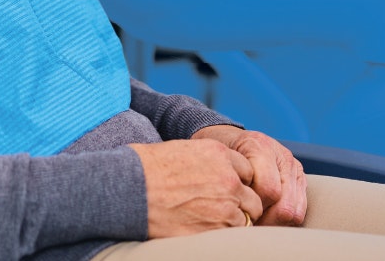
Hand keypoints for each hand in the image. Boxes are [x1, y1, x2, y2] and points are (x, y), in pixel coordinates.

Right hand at [128, 139, 265, 236]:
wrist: (131, 187)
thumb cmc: (149, 167)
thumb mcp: (185, 150)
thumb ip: (210, 161)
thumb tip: (217, 173)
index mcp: (220, 153)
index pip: (248, 171)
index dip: (238, 182)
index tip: (228, 190)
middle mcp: (228, 178)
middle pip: (253, 198)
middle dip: (243, 205)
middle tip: (225, 210)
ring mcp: (225, 206)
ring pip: (246, 219)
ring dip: (235, 222)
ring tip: (212, 222)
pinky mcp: (214, 229)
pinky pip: (231, 235)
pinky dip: (223, 235)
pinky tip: (206, 230)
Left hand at [190, 125, 307, 225]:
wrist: (230, 140)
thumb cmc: (220, 156)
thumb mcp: (217, 164)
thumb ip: (227, 182)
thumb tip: (235, 215)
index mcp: (259, 146)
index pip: (268, 190)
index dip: (254, 208)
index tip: (238, 213)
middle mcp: (281, 153)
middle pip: (285, 206)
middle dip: (266, 221)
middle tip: (248, 223)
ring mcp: (293, 165)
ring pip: (295, 211)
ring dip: (275, 222)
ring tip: (256, 221)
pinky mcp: (299, 176)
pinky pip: (300, 209)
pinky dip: (284, 219)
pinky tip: (267, 216)